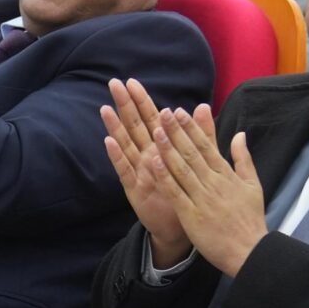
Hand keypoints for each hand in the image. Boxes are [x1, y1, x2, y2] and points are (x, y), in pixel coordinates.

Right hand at [100, 78, 187, 264]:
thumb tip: (202, 105)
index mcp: (162, 147)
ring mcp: (138, 171)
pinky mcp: (134, 189)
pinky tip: (109, 142)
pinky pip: (125, 170)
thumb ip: (201, 134)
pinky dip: (117, 156)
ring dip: (115, 126)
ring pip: (126, 145)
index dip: (142, 100)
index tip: (132, 81)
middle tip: (113, 84)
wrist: (183, 225)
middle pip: (134, 126)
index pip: (150, 118)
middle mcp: (147, 156)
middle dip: (125, 105)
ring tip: (106, 108)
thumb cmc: (188, 190)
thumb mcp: (198, 159)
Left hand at [152, 104, 268, 275]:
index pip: (206, 145)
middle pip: (191, 152)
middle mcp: (213, 182)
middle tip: (163, 112)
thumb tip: (239, 134)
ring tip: (155, 130)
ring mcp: (201, 198)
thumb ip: (243, 158)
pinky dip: (164, 177)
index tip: (179, 111)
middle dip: (177, 131)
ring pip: (181, 168)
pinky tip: (153, 162)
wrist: (250, 251)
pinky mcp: (191, 215)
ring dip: (167, 148)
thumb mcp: (253, 185)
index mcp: (227, 174)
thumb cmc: (250, 219)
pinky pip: (175, 192)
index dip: (191, 128)